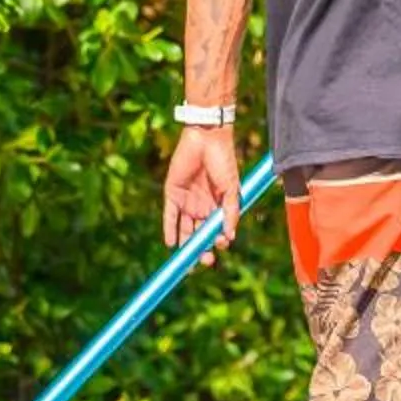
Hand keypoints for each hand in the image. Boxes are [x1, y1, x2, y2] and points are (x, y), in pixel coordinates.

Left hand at [164, 127, 241, 263]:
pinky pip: (170, 216)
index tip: (220, 246)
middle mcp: (202, 206)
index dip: (218, 241)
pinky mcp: (172, 194)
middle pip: (200, 233)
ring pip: (185, 228)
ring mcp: (186, 201)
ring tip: (187, 258)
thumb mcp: (231, 189)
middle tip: (204, 260)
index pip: (216, 229)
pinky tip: (172, 244)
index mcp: (218, 205)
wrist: (206, 139)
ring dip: (186, 244)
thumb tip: (230, 236)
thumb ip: (230, 212)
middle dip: (202, 248)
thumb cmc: (223, 162)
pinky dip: (170, 230)